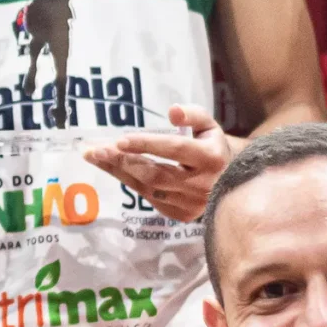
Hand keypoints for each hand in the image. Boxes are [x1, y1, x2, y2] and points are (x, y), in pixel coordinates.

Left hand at [83, 106, 232, 220]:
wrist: (231, 181)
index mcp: (211, 158)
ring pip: (147, 188)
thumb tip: (172, 111)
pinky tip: (115, 169)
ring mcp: (191, 204)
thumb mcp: (209, 126)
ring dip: (118, 172)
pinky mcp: (182, 215)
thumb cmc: (212, 147)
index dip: (146, 144)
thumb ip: (193, 114)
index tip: (119, 139)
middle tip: (95, 150)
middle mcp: (202, 184)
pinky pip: (149, 198)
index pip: (174, 149)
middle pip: (154, 173)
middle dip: (122, 161)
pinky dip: (130, 182)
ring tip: (96, 157)